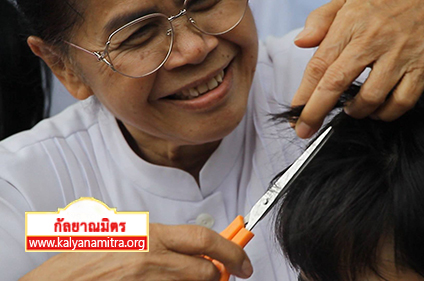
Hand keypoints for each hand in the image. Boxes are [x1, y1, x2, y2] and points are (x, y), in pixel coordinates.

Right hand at [21, 224, 252, 279]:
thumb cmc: (81, 257)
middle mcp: (150, 259)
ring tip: (187, 279)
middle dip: (220, 274)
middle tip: (224, 275)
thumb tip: (189, 246)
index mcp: (148, 235)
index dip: (231, 250)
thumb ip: (157, 238)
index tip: (244, 260)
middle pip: (205, 270)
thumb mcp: (121, 232)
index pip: (203, 240)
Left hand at [292, 0, 423, 137]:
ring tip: (350, 110)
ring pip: (369, 98)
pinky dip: (386, 114)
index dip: (303, 93)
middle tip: (306, 129)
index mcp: (351, 22)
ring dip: (355, 112)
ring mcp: (400, 55)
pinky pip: (402, 102)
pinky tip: (377, 111)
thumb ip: (322, 19)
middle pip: (336, 83)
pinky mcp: (423, 67)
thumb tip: (302, 42)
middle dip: (316, 112)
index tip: (295, 112)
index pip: (319, 64)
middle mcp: (373, 40)